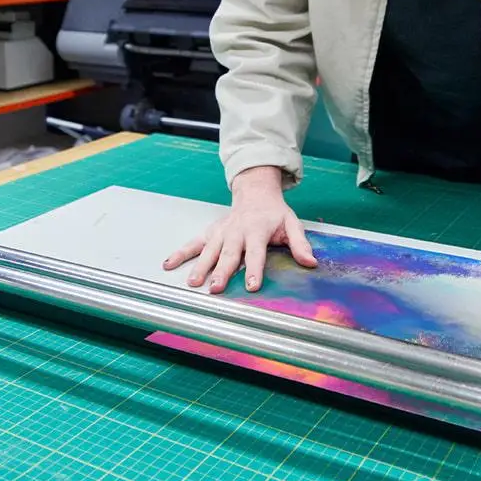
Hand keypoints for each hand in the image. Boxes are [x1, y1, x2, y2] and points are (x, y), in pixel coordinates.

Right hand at [163, 166, 316, 292]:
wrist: (256, 192)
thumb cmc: (274, 213)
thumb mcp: (292, 224)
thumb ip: (300, 244)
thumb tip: (311, 263)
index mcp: (258, 230)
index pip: (256, 252)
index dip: (254, 269)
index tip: (250, 286)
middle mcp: (237, 231)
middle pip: (229, 254)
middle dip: (222, 271)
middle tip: (216, 288)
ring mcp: (221, 231)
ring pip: (209, 250)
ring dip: (201, 266)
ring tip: (193, 282)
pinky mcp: (211, 232)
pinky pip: (194, 243)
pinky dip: (181, 253)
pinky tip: (169, 264)